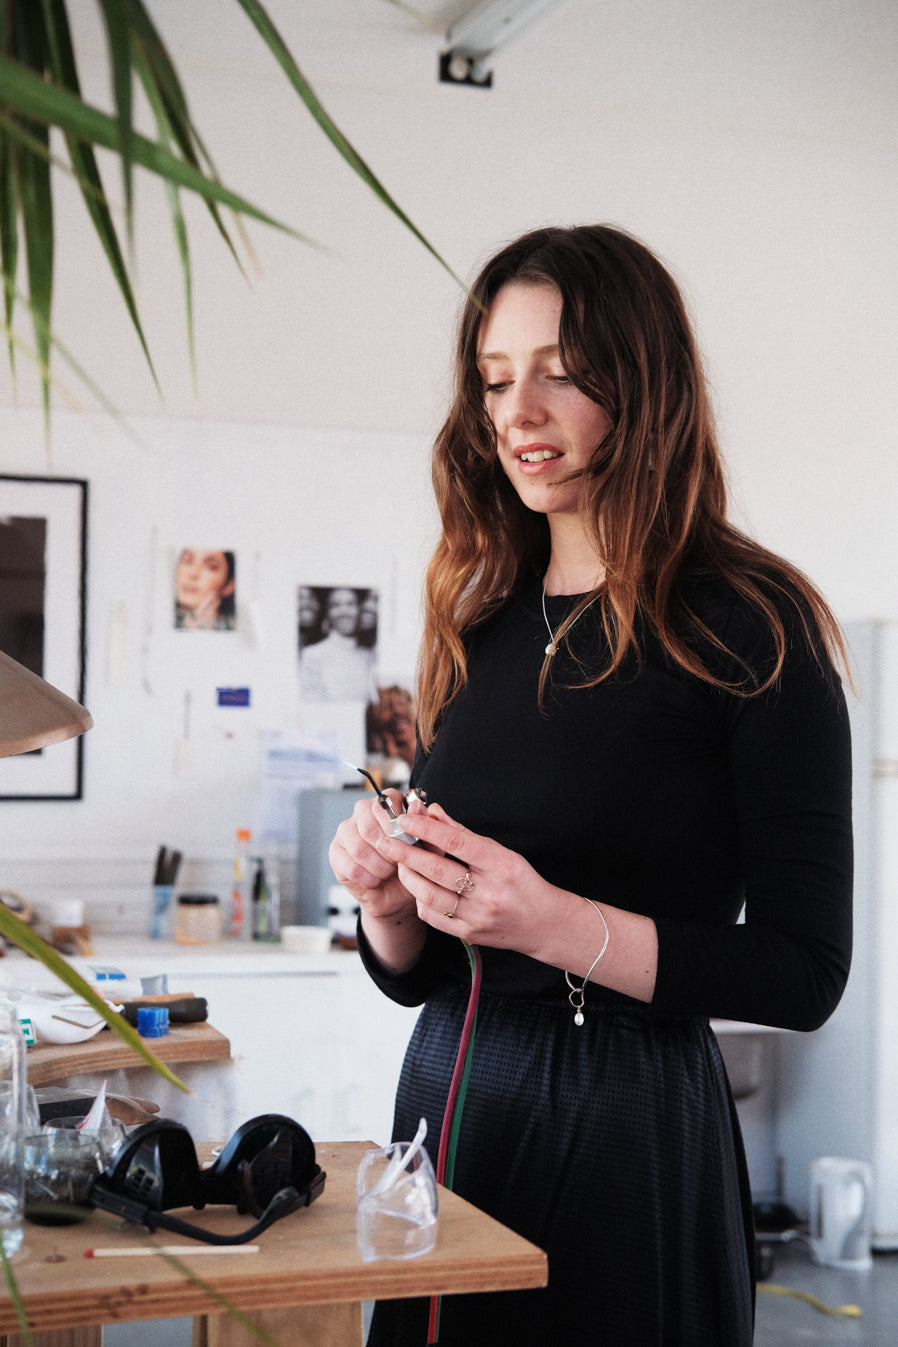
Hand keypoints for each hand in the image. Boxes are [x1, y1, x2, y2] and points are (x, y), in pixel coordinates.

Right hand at [328, 789, 424, 921]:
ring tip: (389, 872)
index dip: (397, 824)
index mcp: (387, 804)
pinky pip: (351, 867)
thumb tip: (419, 807)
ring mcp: (346, 830)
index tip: (407, 841)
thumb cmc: (412, 866)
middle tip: (399, 862)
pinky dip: (369, 879)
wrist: (398, 895)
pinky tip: (376, 880)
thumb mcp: (428, 849)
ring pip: (359, 848)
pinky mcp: (336, 852)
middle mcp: (363, 811)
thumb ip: (427, 827)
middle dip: (388, 850)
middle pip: (368, 825)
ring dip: (379, 867)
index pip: (387, 800)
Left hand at [374, 802, 564, 956]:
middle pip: (437, 870)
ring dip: (408, 876)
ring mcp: (479, 916)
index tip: (405, 820)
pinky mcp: (470, 934)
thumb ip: (464, 834)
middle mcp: (490, 892)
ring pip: (430, 895)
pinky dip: (420, 899)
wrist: (544, 923)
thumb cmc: (521, 882)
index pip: (457, 842)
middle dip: (406, 853)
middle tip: (385, 841)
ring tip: (398, 863)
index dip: (427, 829)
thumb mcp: (501, 852)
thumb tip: (433, 812)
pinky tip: (417, 887)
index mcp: (501, 864)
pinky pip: (434, 917)